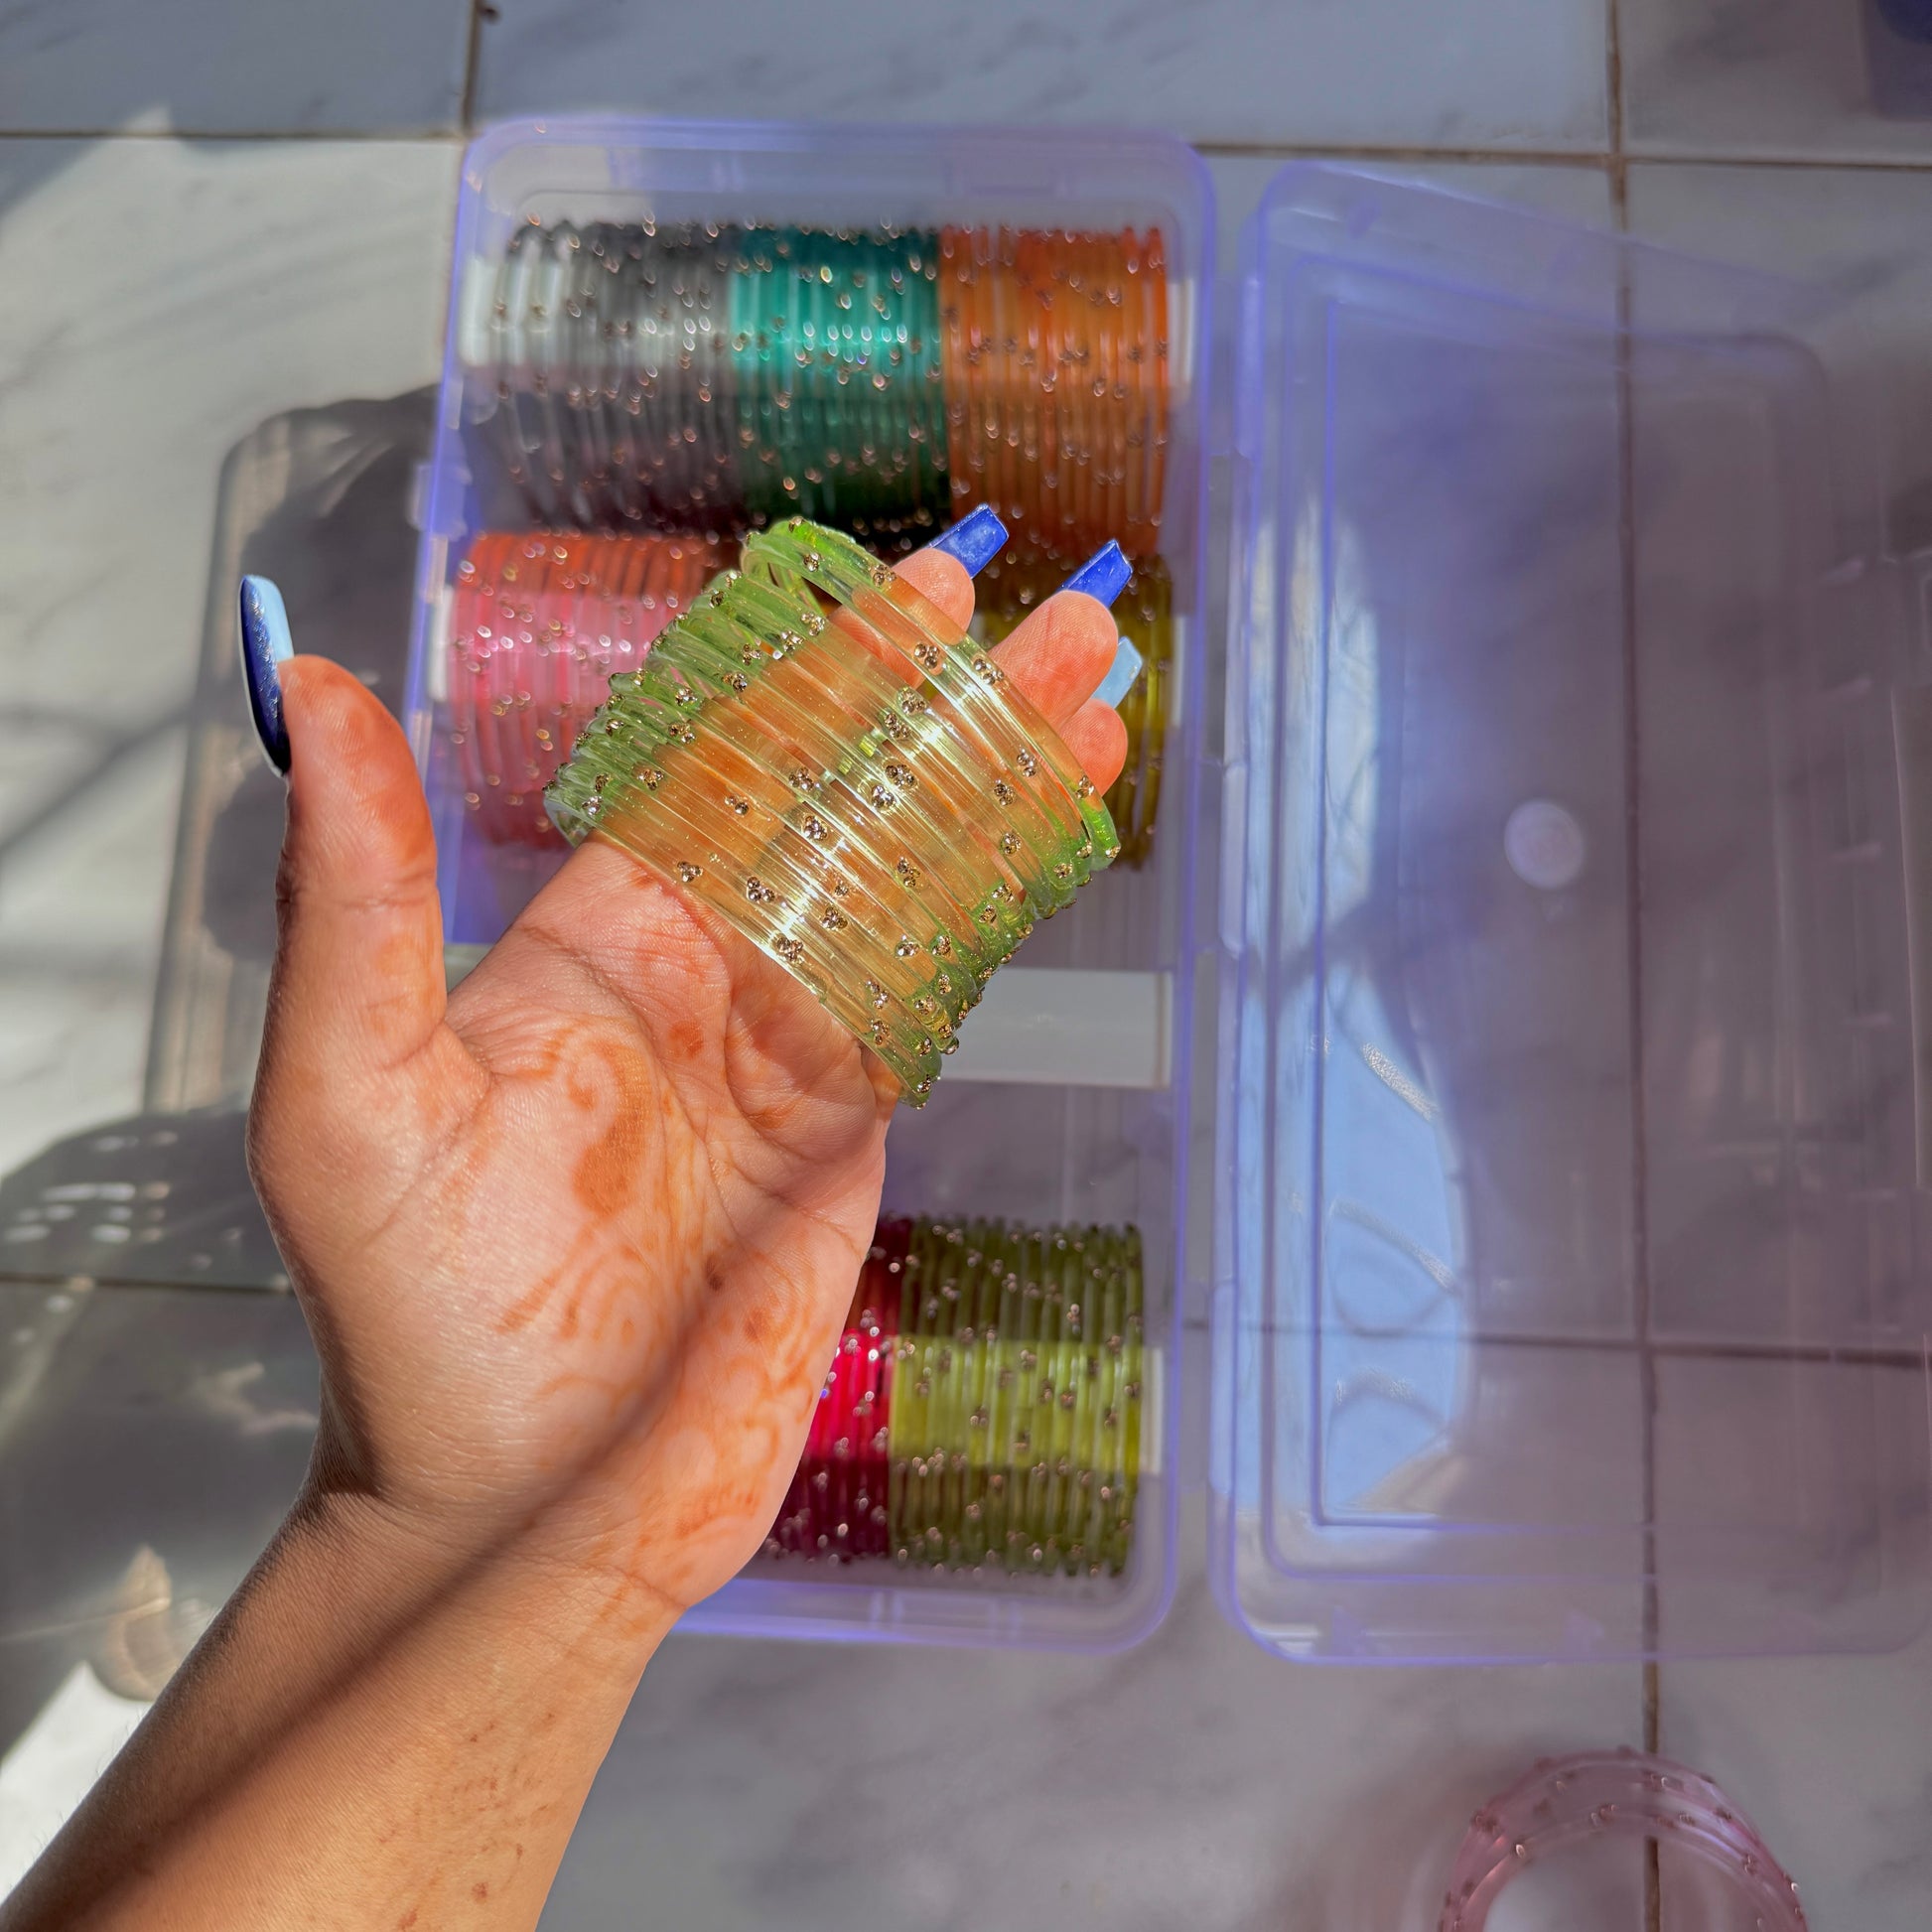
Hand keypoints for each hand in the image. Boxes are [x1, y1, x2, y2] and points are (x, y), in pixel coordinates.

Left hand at [248, 545, 1127, 1630]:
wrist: (526, 1508)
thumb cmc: (419, 1318)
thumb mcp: (351, 1098)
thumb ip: (356, 897)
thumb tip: (309, 681)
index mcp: (595, 944)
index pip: (727, 771)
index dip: (828, 675)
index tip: (918, 592)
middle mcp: (702, 978)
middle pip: (851, 810)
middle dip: (956, 710)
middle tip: (1062, 617)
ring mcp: (786, 1057)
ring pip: (914, 890)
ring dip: (1004, 792)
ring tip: (1101, 696)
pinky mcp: (850, 1137)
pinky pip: (935, 995)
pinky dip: (1002, 908)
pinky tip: (1063, 833)